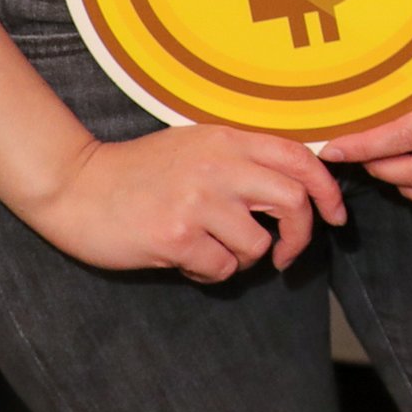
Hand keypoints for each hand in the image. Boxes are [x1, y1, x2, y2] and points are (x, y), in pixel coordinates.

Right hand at [28, 122, 347, 280]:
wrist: (76, 186)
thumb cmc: (139, 172)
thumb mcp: (196, 146)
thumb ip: (242, 159)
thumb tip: (299, 186)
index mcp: (228, 139)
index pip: (301, 158)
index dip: (329, 190)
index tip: (335, 216)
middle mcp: (219, 166)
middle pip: (295, 201)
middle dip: (301, 235)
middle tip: (287, 254)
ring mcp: (197, 201)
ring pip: (258, 244)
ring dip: (245, 259)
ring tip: (216, 251)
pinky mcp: (175, 236)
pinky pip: (221, 268)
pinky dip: (212, 272)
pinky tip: (187, 260)